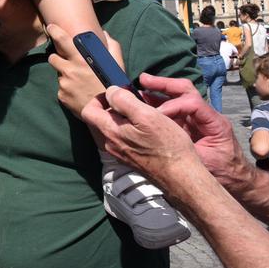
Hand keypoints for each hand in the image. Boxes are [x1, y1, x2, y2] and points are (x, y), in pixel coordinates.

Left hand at [46, 23, 124, 116]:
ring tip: (80, 82)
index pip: (62, 40)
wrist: (109, 112)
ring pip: (58, 74)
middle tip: (69, 64)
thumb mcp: (116, 64)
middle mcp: (69, 70)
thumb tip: (104, 33)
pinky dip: (67, 89)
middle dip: (59, 59)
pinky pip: (61, 88)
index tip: (51, 27)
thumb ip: (111, 46)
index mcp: (81, 60)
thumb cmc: (114, 86)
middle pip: (53, 58)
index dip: (54, 32)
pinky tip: (79, 92)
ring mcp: (64, 84)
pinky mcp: (61, 96)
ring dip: (65, 75)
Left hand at [79, 83, 202, 190]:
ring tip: (141, 114)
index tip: (116, 94)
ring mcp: (119, 153)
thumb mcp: (146, 115)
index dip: (99, 98)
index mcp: (110, 132)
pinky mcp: (129, 159)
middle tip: (131, 102)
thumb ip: (124, 101)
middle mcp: (109, 144)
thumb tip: (110, 91)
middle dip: (111, 108)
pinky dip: (128, 130)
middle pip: (98, 120)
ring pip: (111, 130)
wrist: (180, 176)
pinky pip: (121, 139)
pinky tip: (145, 129)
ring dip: (121, 119)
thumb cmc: (167, 145)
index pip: (88, 111)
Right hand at [134, 73, 249, 189]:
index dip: (172, 105)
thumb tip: (164, 143)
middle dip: (164, 84)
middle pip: (186, 90)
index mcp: (215, 123)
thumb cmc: (224, 173)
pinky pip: (174, 107)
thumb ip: (187, 151)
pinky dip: (158, 102)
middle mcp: (207, 115)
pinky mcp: (190, 123)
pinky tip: (144, 100)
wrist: (236, 179)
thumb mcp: (206, 164)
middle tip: (143, 80)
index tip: (155, 115)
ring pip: (179, 95)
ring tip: (140, 85)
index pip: (192, 103)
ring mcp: (198, 118)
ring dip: (159, 89)